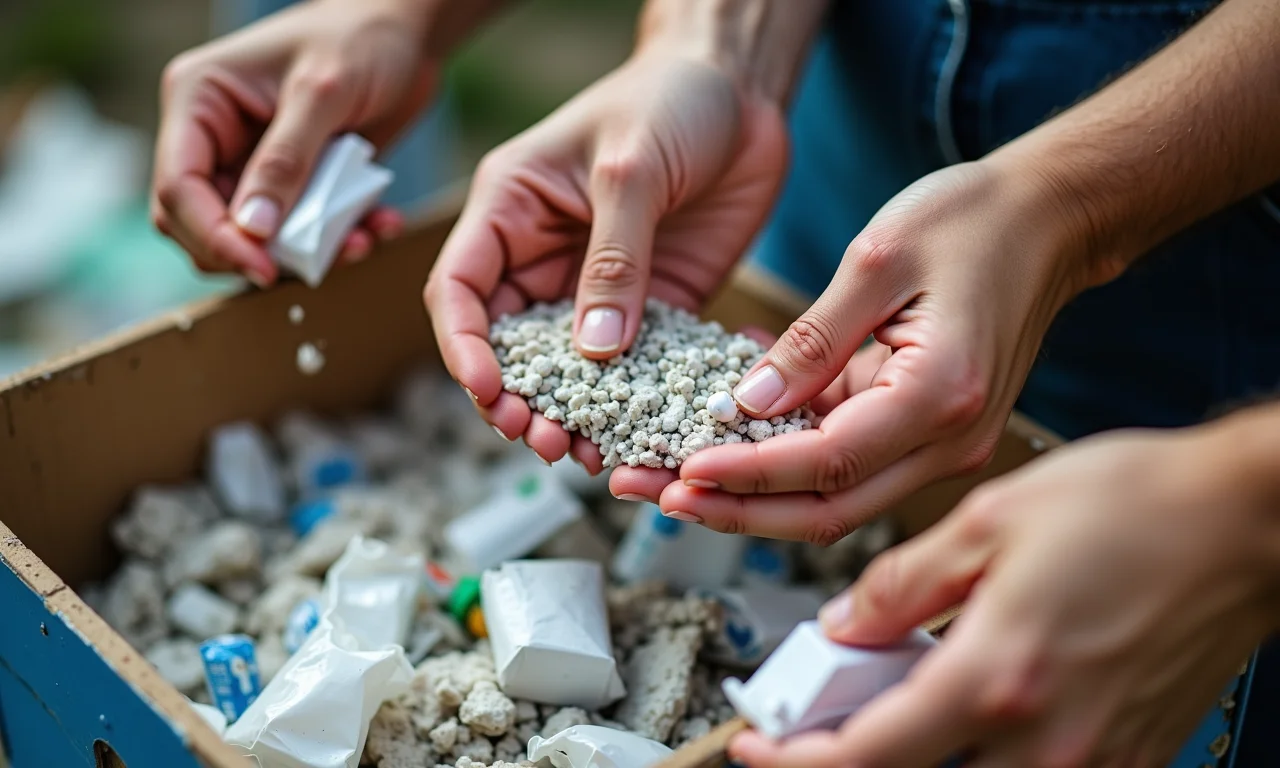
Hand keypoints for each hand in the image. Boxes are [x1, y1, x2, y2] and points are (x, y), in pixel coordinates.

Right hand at [151, 0, 442, 284]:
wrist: (407, 35)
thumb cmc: (360, 39)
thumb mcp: (322, 94)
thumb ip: (286, 161)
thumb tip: (254, 231)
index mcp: (198, 102)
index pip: (178, 188)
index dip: (213, 237)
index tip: (262, 268)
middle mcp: (216, 137)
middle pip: (204, 224)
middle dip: (256, 254)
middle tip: (312, 264)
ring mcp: (254, 164)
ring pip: (256, 239)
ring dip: (306, 254)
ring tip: (359, 241)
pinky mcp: (295, 184)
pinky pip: (302, 233)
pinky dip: (337, 241)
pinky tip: (377, 227)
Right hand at [424, 49, 786, 466]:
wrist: (742, 88)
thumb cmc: (671, 99)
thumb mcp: (631, 168)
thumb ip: (612, 258)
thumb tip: (596, 349)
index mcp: (509, 210)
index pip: (461, 289)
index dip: (466, 347)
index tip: (492, 392)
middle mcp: (542, 256)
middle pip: (508, 344)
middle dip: (518, 399)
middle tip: (542, 441)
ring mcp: (597, 287)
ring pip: (568, 369)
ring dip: (574, 414)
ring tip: (589, 456)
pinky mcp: (651, 306)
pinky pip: (635, 367)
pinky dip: (635, 405)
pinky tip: (644, 438)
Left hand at [648, 159, 1103, 541]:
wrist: (1048, 220)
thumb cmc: (972, 220)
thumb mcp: (876, 259)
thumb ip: (811, 340)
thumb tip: (743, 406)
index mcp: (940, 394)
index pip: (827, 461)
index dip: (749, 474)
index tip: (681, 471)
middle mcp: (947, 439)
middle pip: (827, 507)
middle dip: (735, 509)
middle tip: (655, 495)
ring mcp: (940, 444)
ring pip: (833, 499)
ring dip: (750, 497)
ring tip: (667, 480)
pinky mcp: (923, 433)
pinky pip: (844, 464)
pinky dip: (781, 462)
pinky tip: (719, 442)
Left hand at [731, 424, 1279, 766]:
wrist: (1244, 523)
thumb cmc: (1133, 507)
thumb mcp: (988, 522)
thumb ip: (901, 586)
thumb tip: (846, 626)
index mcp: (997, 677)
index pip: (863, 758)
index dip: (791, 761)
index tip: (758, 743)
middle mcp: (1045, 740)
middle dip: (847, 762)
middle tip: (817, 722)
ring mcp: (1091, 760)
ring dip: (915, 758)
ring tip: (889, 708)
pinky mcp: (1126, 758)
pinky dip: (978, 754)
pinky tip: (964, 707)